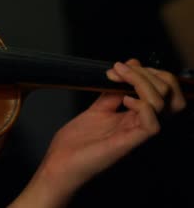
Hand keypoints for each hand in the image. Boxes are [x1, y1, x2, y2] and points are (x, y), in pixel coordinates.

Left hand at [9, 59, 185, 207]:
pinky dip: (142, 106)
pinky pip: (151, 125)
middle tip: (122, 69)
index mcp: (135, 116)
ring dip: (142, 83)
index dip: (149, 73)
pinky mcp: (126, 143)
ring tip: (118, 77)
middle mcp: (139, 124)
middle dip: (149, 74)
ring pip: (163, 104)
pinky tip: (124, 100)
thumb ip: (110, 93)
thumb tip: (123, 72)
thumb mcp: (96, 110)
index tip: (123, 65)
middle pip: (169, 94)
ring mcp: (135, 134)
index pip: (163, 91)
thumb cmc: (75, 142)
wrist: (59, 162)